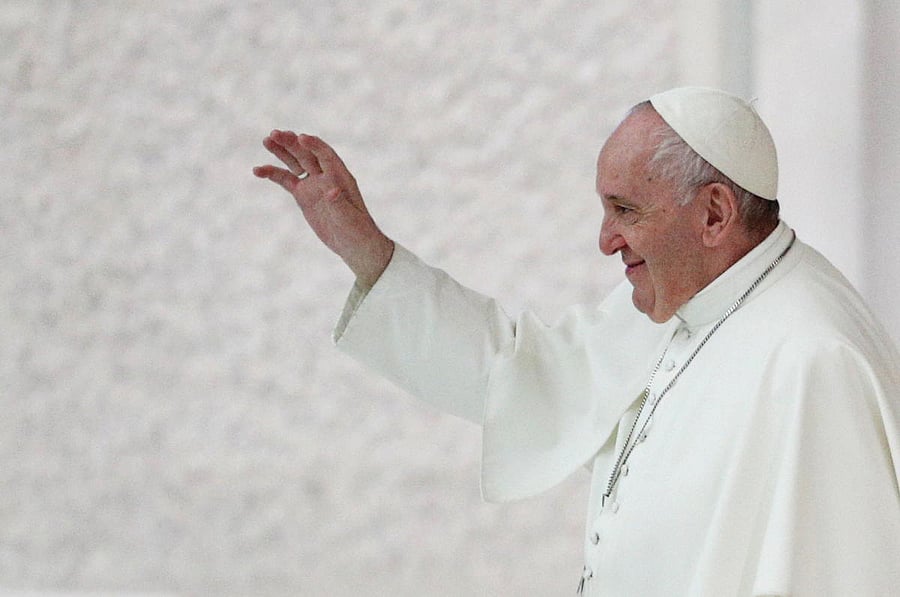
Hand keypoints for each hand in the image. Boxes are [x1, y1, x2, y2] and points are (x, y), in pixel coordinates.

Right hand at [253, 131, 393, 286]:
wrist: (354, 244)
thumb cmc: (357, 230)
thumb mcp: (349, 219)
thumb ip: (339, 204)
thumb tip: (332, 191)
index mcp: (341, 177)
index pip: (326, 155)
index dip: (314, 145)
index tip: (300, 137)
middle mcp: (326, 176)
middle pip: (307, 154)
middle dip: (291, 144)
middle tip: (274, 134)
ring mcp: (313, 184)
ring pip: (295, 162)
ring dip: (281, 151)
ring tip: (266, 140)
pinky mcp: (303, 195)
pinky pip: (286, 180)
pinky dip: (273, 174)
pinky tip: (257, 170)